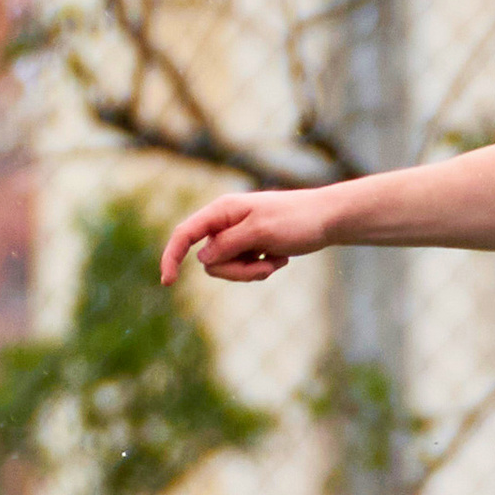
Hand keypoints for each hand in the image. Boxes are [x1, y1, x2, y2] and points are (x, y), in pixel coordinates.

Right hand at [160, 188, 332, 285]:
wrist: (327, 219)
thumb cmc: (296, 219)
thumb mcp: (261, 232)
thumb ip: (229, 245)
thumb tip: (202, 259)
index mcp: (222, 211)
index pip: (185, 234)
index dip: (171, 257)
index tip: (167, 282)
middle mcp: (225, 223)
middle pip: (209, 261)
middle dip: (236, 270)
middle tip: (264, 263)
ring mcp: (238, 237)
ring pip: (227, 269)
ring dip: (252, 271)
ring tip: (277, 258)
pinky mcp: (250, 248)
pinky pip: (244, 270)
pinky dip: (262, 268)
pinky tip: (280, 257)